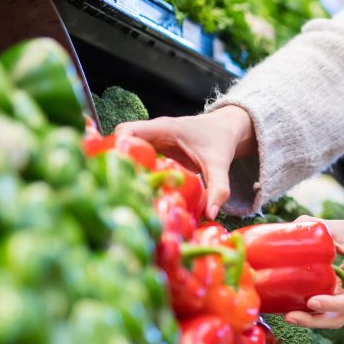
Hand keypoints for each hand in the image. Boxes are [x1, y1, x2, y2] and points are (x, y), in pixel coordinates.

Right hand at [116, 105, 255, 219]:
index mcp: (164, 128)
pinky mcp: (154, 151)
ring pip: (127, 152)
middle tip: (124, 188)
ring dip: (126, 169)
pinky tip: (142, 191)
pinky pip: (137, 159)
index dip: (118, 147)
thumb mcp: (220, 165)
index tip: (120, 170)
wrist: (225, 130)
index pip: (128, 131)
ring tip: (130, 192)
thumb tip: (210, 214)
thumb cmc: (220, 141)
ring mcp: (152, 142)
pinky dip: (136, 172)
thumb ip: (218, 188)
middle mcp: (153, 133)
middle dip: (119, 163)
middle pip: (121, 143)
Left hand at [284, 217, 343, 328]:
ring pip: (338, 318)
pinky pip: (334, 311)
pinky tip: (295, 308)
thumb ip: (320, 226)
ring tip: (288, 316)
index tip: (311, 301)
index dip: (332, 304)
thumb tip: (292, 225)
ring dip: (313, 320)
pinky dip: (316, 313)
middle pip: (343, 316)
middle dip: (316, 321)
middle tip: (290, 316)